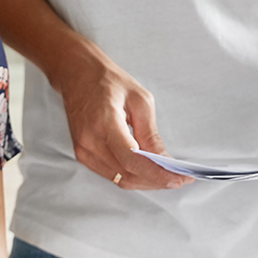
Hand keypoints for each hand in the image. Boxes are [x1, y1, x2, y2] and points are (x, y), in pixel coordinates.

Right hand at [52, 42, 191, 191]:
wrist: (78, 75)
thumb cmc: (108, 82)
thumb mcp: (140, 100)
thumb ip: (150, 134)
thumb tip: (164, 161)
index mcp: (104, 121)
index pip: (131, 159)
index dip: (156, 173)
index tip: (178, 179)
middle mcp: (89, 140)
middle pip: (127, 174)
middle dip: (156, 180)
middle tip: (179, 178)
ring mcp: (83, 150)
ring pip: (120, 179)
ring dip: (145, 181)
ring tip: (166, 175)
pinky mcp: (82, 154)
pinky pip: (111, 174)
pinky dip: (132, 176)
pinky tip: (147, 171)